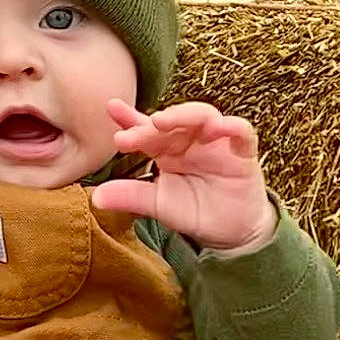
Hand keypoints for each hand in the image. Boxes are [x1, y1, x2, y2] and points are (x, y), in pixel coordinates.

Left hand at [92, 99, 275, 252]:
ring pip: (203, 116)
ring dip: (185, 115)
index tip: (111, 108)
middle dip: (151, 124)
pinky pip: (241, 132)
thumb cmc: (195, 211)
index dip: (129, 118)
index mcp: (167, 149)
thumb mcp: (159, 205)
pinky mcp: (243, 151)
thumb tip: (95, 197)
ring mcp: (217, 142)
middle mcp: (190, 140)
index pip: (146, 129)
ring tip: (165, 121)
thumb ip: (131, 196)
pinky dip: (233, 127)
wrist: (231, 231)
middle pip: (172, 120)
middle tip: (132, 135)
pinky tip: (220, 127)